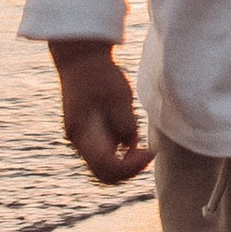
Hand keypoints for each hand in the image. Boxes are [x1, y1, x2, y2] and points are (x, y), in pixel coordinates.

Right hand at [51, 41, 153, 184]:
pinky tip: (135, 140)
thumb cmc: (98, 73)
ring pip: (105, 166)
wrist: (81, 58)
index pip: (105, 166)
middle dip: (128, 170)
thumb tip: (130, 143)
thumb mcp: (117, 94)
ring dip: (126, 162)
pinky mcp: (91, 133)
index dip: (130, 167)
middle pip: (103, 173)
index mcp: (82, 134)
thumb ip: (124, 121)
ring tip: (143, 146)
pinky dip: (123, 153)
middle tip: (149, 153)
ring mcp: (84, 139)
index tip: (150, 152)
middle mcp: (80, 142)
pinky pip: (107, 153)